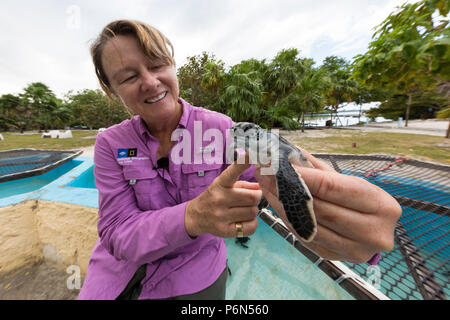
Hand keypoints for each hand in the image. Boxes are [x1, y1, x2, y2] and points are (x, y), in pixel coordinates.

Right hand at [185, 153, 261, 237]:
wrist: (195, 216)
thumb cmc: (215, 198)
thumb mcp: (225, 186)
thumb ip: (245, 185)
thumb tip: (261, 187)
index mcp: (220, 184)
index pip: (232, 172)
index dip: (242, 163)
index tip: (249, 154)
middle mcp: (219, 198)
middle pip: (252, 197)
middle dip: (255, 198)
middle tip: (250, 199)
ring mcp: (221, 215)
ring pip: (253, 212)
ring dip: (252, 211)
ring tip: (243, 210)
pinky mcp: (225, 230)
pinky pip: (251, 226)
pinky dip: (251, 223)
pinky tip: (242, 220)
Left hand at [255, 147, 401, 261]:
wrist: (374, 228)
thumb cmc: (359, 199)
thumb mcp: (345, 179)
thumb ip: (317, 168)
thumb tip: (286, 152)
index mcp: (382, 205)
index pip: (333, 188)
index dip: (303, 176)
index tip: (280, 165)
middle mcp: (373, 232)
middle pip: (320, 209)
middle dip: (288, 190)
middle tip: (266, 174)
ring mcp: (355, 250)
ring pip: (309, 226)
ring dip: (282, 206)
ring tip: (266, 188)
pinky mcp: (337, 258)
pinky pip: (305, 238)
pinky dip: (289, 220)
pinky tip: (277, 205)